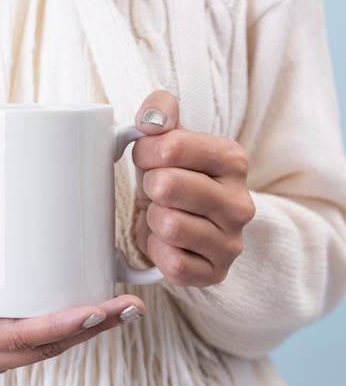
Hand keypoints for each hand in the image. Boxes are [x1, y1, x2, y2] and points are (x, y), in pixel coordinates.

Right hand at [0, 247, 145, 379]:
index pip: (25, 338)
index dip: (64, 327)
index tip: (98, 310)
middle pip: (49, 345)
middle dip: (93, 327)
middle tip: (129, 305)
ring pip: (52, 346)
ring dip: (91, 329)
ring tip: (125, 308)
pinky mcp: (3, 342)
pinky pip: (43, 340)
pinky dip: (73, 327)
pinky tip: (97, 311)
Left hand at [132, 91, 255, 286]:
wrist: (181, 225)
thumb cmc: (172, 177)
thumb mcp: (167, 139)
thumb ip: (160, 112)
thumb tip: (152, 116)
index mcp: (232, 160)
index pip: (168, 146)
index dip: (145, 153)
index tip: (150, 160)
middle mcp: (241, 203)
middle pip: (166, 186)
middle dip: (149, 188)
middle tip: (157, 192)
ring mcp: (231, 242)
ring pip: (168, 225)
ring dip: (152, 220)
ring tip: (163, 216)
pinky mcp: (216, 273)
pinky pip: (172, 264)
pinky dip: (157, 251)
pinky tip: (165, 243)